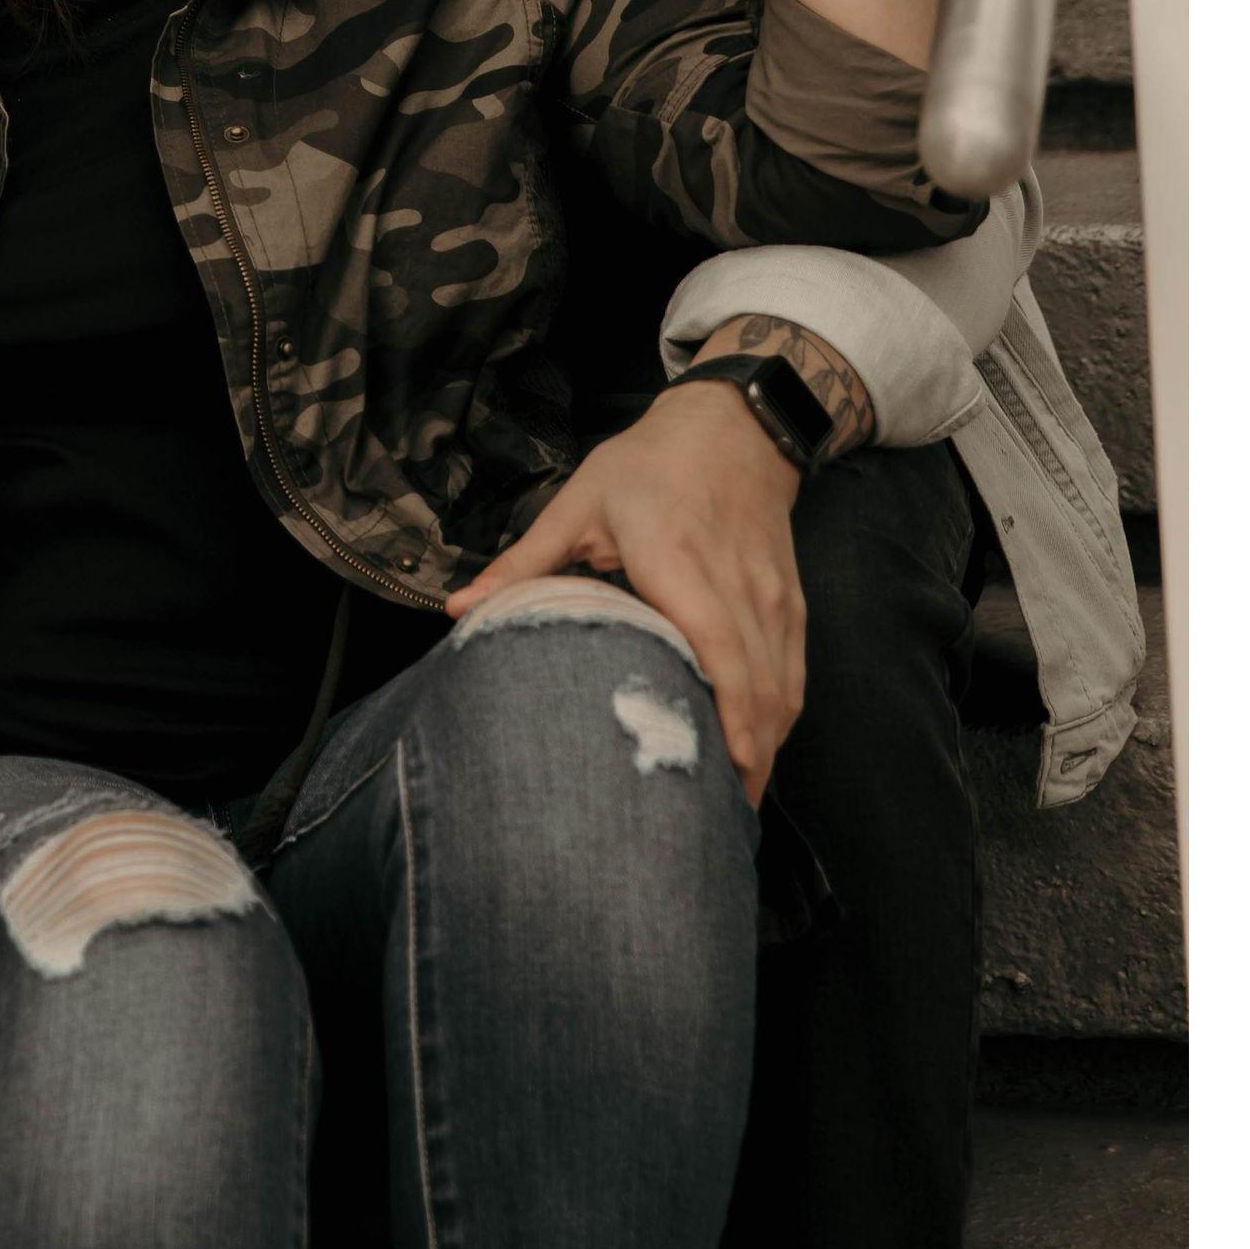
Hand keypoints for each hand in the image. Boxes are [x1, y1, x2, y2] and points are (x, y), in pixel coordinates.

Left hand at [444, 382, 807, 802]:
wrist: (731, 427)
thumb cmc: (648, 466)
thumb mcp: (579, 502)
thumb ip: (524, 563)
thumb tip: (456, 608)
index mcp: (679, 562)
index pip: (718, 646)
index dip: (730, 711)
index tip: (726, 768)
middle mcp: (736, 586)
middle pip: (759, 686)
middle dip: (746, 758)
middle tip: (712, 821)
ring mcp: (772, 598)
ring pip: (783, 687)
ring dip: (765, 747)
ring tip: (732, 804)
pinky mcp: (791, 603)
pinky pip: (793, 672)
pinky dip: (779, 717)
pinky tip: (757, 753)